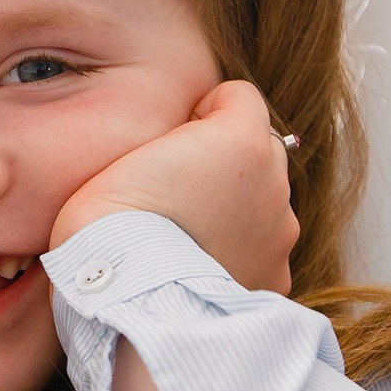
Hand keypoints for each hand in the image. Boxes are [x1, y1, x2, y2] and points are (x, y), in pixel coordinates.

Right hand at [48, 80, 297, 294]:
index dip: (197, 116)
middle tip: (176, 190)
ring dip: (235, 207)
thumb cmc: (112, 217)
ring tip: (186, 232)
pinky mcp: (274, 275)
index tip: (170, 143)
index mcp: (242, 139)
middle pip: (258, 150)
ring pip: (263, 200)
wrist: (125, 292)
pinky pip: (261, 248)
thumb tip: (187, 141)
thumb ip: (176, 131)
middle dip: (225, 162)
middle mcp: (274, 181)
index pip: (235, 97)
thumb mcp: (132, 146)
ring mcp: (279, 232)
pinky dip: (238, 251)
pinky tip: (200, 263)